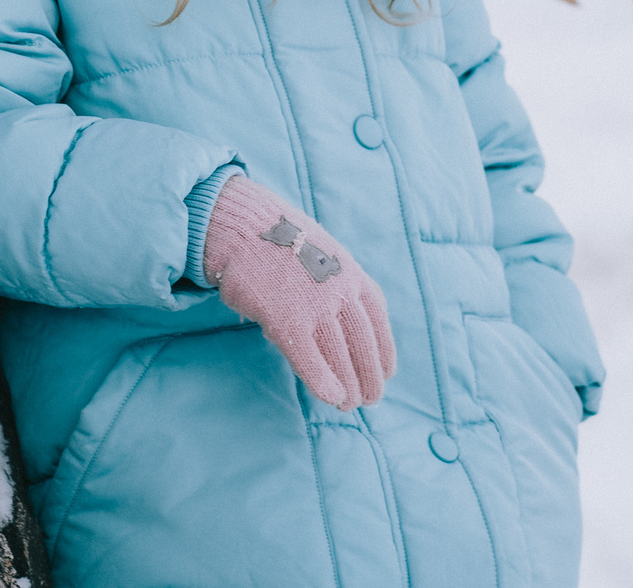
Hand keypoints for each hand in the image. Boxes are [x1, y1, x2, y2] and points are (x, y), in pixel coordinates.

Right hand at [201, 175, 394, 409]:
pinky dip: (323, 381)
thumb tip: (343, 318)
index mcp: (352, 273)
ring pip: (341, 355)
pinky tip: (331, 397)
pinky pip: (310, 357)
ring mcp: (315, 305)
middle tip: (371, 398)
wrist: (245, 227)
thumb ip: (337, 284)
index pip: (377, 321)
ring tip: (349, 404)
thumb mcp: (322, 255)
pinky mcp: (288, 319)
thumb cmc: (279, 243)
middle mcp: (340, 289)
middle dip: (370, 374)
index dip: (384, 350)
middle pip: (364, 342)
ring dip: (349, 385)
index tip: (387, 373)